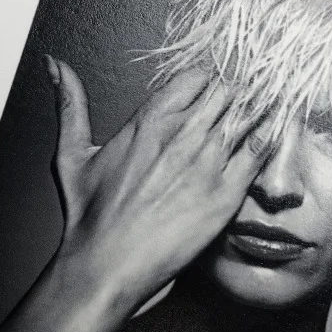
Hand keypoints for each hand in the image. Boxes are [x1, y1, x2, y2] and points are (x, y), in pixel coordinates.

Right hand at [43, 55, 268, 307]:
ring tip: (263, 114)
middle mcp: (182, 136)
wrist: (108, 266)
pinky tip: (275, 134)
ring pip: (249, 115)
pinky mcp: (227, 194)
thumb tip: (55, 65)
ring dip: (258, 111)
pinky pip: (262, 150)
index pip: (196, 78)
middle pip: (228, 92)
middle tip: (239, 108)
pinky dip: (272, 136)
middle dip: (235, 96)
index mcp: (149, 121)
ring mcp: (208, 165)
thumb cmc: (89, 217)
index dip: (207, 83)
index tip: (210, 94)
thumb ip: (70, 104)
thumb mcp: (72, 153)